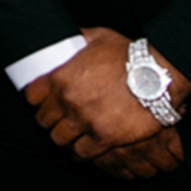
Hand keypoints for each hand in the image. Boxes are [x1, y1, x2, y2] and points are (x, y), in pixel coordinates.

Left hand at [23, 29, 186, 179]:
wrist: (159, 76)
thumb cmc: (131, 55)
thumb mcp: (100, 37)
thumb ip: (80, 38)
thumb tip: (71, 36)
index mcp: (61, 76)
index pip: (32, 96)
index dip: (37, 100)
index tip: (43, 102)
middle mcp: (68, 100)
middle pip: (43, 121)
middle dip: (50, 121)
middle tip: (60, 120)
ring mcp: (84, 120)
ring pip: (59, 140)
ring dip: (64, 138)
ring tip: (71, 135)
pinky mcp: (103, 138)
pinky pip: (82, 153)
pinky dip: (81, 153)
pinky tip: (84, 148)